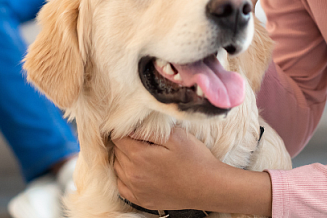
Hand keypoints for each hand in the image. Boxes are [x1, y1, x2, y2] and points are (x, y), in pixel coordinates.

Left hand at [113, 128, 272, 215]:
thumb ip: (150, 130)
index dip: (125, 129)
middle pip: (117, 152)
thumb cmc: (195, 159)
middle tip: (144, 139)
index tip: (136, 127)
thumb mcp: (176, 136)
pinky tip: (141, 171)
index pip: (117, 138)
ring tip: (145, 154)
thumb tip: (131, 126)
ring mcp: (135, 190)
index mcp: (139, 156)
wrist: (209, 187)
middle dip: (126, 143)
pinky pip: (123, 186)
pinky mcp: (141, 200)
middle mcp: (132, 175)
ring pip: (118, 168)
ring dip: (126, 159)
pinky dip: (127, 176)